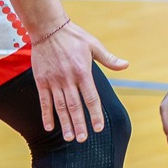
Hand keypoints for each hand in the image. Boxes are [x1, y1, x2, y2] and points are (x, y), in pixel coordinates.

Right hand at [32, 18, 128, 141]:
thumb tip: (126, 65)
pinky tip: (50, 127)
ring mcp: (53, 81)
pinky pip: (44, 101)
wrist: (48, 27)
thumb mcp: (94, 45)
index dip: (95, 114)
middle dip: (79, 124)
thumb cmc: (73, 36)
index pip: (91, 98)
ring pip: (60, 107)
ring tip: (69, 137)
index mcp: (83, 72)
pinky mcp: (41, 80)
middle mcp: (68, 79)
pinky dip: (46, 115)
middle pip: (75, 106)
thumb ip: (109, 59)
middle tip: (83, 139)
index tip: (99, 128)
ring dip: (65, 123)